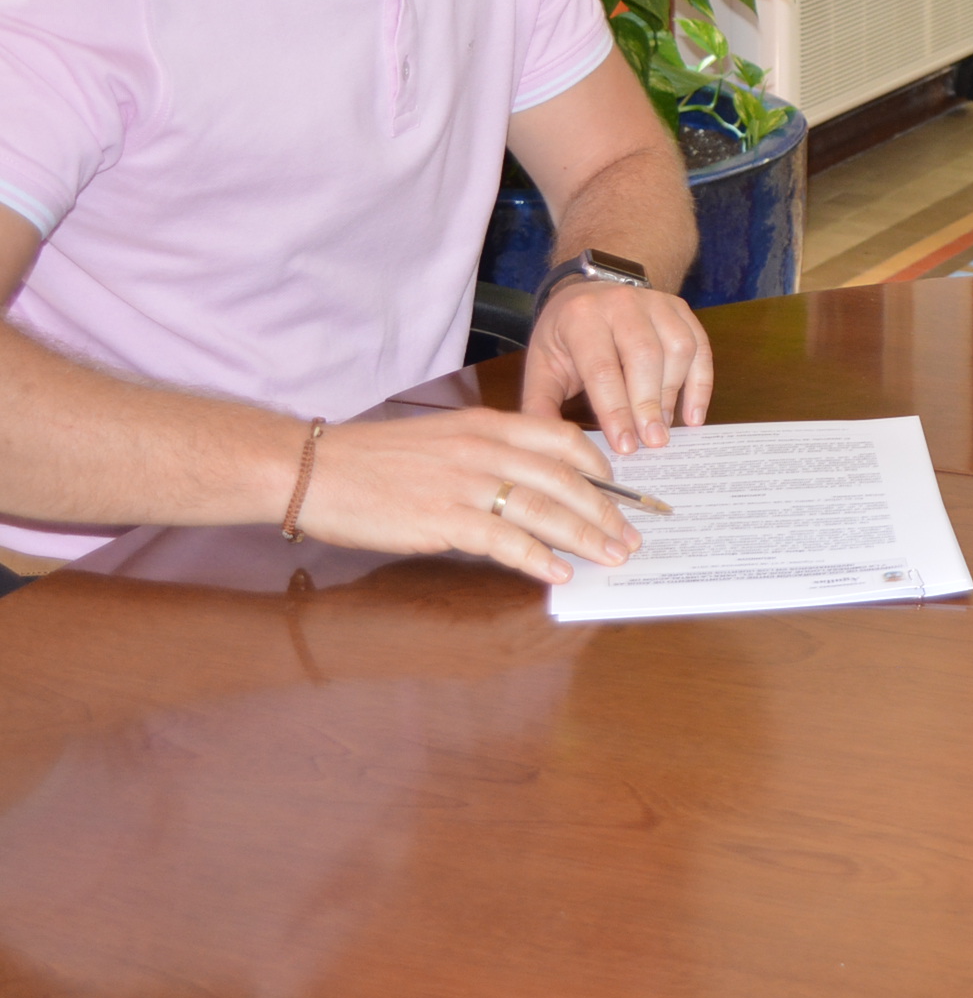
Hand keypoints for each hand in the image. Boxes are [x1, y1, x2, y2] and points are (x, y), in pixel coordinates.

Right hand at [297, 407, 638, 585]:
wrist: (317, 469)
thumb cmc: (376, 459)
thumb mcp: (443, 439)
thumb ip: (489, 454)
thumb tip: (530, 486)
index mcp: (487, 424)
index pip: (562, 438)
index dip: (598, 466)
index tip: (618, 489)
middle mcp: (484, 448)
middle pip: (565, 479)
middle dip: (606, 510)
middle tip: (630, 535)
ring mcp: (466, 483)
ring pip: (545, 509)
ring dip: (586, 537)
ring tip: (611, 556)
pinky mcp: (444, 518)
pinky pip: (506, 540)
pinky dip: (538, 558)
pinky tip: (558, 573)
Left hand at [522, 281, 714, 452]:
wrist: (587, 292)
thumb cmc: (565, 336)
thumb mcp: (542, 366)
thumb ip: (541, 406)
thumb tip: (550, 448)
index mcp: (581, 317)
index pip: (602, 368)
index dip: (616, 410)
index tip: (626, 445)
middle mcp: (621, 303)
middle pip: (645, 356)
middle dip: (649, 404)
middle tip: (653, 442)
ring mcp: (655, 302)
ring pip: (678, 349)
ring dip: (675, 393)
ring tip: (665, 427)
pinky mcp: (679, 309)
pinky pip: (700, 346)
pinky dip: (701, 382)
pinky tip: (693, 414)